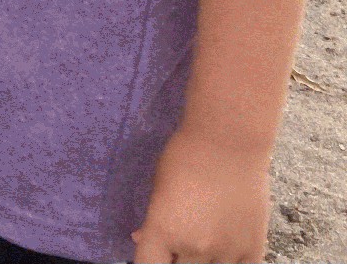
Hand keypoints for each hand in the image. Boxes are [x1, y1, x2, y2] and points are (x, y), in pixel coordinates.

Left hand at [132, 126, 269, 262]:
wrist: (229, 143)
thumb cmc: (184, 157)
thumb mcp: (157, 188)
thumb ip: (151, 221)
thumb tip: (141, 238)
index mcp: (162, 231)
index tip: (153, 255)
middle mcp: (194, 248)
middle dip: (175, 258)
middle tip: (178, 242)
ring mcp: (226, 251)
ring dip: (203, 262)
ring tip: (202, 243)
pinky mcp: (253, 248)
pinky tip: (224, 253)